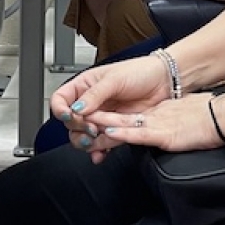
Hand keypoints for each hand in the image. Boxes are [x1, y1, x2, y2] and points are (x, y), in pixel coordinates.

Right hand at [50, 56, 170, 161]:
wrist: (164, 81)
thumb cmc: (141, 72)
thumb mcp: (115, 79)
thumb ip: (95, 94)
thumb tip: (77, 108)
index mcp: (85, 85)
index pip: (61, 99)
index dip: (60, 109)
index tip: (70, 115)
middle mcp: (91, 103)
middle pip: (70, 122)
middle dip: (77, 128)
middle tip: (91, 127)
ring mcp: (102, 117)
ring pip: (82, 135)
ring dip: (86, 142)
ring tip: (96, 140)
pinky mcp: (114, 129)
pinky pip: (100, 144)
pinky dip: (98, 150)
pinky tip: (100, 153)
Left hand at [91, 92, 224, 153]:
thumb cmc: (208, 118)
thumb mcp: (182, 118)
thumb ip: (168, 122)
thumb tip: (158, 127)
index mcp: (156, 114)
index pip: (126, 117)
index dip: (105, 117)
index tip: (88, 118)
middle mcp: (152, 117)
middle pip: (119, 118)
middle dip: (96, 121)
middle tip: (75, 120)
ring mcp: (157, 125)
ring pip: (124, 125)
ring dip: (102, 126)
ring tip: (82, 125)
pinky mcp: (164, 134)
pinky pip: (140, 134)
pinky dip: (124, 133)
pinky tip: (111, 133)